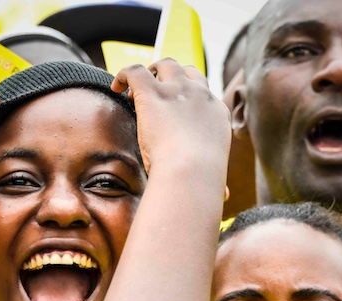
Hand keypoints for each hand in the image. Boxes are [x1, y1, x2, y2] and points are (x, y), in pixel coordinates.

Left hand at [111, 58, 230, 175]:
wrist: (191, 171)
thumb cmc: (201, 178)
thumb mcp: (213, 173)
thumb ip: (218, 180)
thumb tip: (225, 195)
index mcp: (216, 112)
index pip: (203, 92)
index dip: (186, 95)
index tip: (173, 110)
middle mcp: (199, 95)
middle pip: (185, 70)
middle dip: (169, 76)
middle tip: (154, 94)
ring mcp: (176, 90)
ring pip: (163, 64)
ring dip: (150, 72)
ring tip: (135, 89)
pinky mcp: (152, 92)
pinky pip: (135, 71)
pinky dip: (123, 75)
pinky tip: (116, 88)